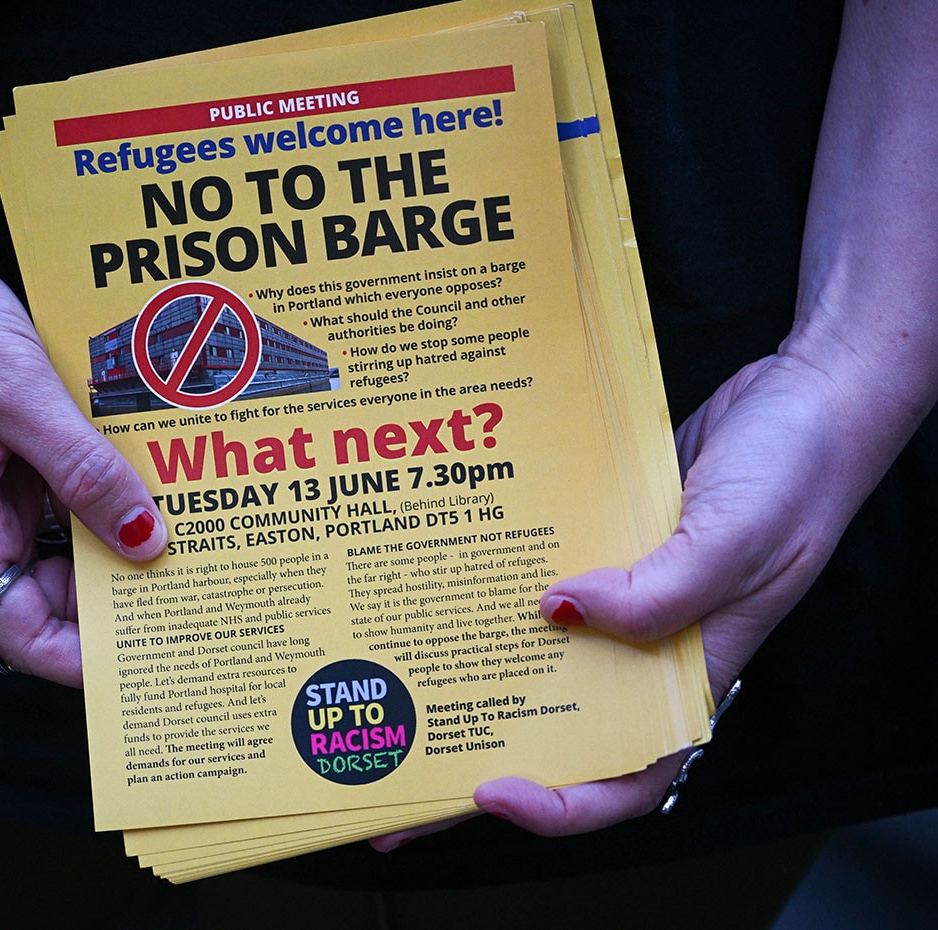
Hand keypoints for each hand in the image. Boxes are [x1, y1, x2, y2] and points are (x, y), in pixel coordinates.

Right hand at [0, 216, 165, 685]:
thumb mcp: (14, 392)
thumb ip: (82, 470)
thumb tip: (145, 541)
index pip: (20, 631)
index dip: (84, 659)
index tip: (155, 658)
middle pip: (53, 589)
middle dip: (121, 590)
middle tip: (203, 580)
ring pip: (66, 532)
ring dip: (121, 527)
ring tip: (196, 523)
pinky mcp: (1, 442)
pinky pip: (62, 479)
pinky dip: (104, 478)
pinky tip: (153, 463)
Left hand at [373, 351, 863, 847]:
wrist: (804, 395)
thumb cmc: (797, 474)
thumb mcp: (739, 540)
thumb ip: (661, 592)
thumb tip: (561, 611)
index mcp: (692, 672)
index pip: (626, 771)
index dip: (560, 802)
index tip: (489, 790)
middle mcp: (648, 645)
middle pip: (558, 721)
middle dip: (479, 750)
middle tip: (397, 769)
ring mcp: (622, 595)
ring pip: (539, 652)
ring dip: (474, 668)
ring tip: (396, 679)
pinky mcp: (602, 544)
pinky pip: (541, 576)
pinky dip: (496, 586)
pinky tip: (442, 582)